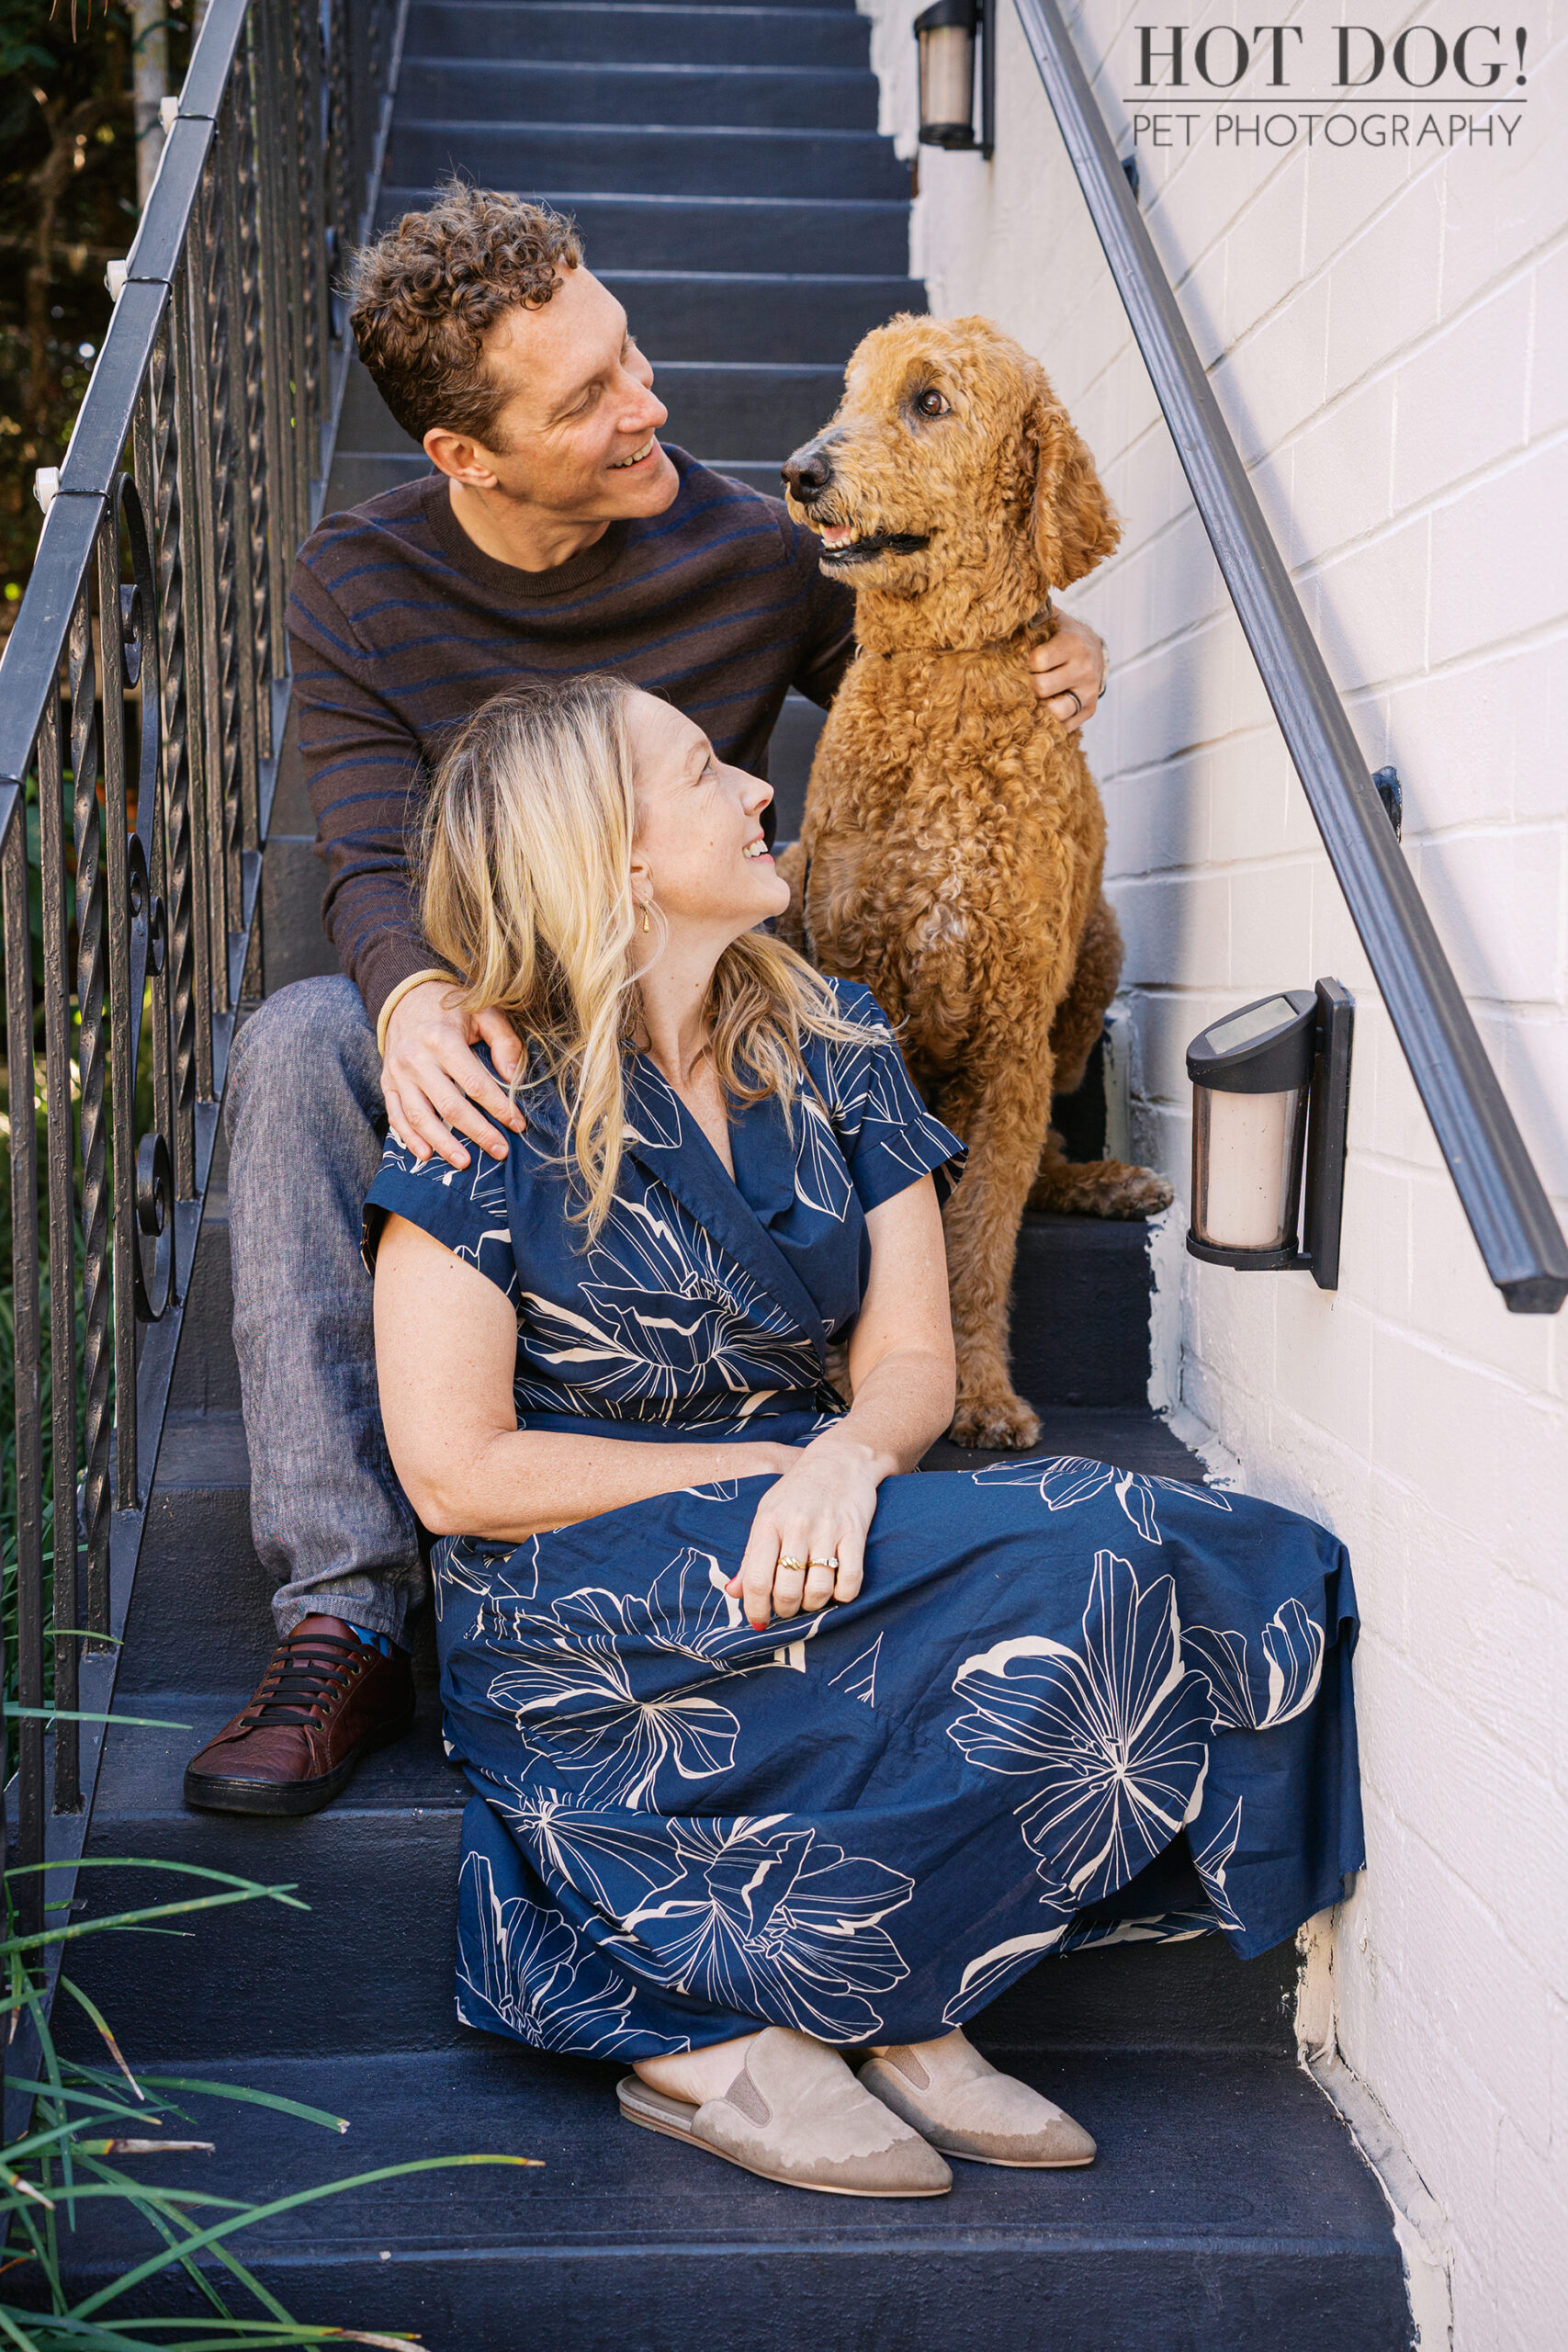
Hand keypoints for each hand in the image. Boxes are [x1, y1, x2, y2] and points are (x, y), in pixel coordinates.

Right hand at [381, 979, 525, 1171]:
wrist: (405, 997)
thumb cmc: (452, 1008)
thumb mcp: (484, 1013)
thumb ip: (504, 1042)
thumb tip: (513, 1078)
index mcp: (442, 1039)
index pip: (475, 1084)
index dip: (499, 1107)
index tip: (518, 1124)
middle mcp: (416, 1058)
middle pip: (450, 1105)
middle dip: (478, 1132)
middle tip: (499, 1151)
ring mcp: (398, 1073)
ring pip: (420, 1116)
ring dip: (443, 1143)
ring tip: (464, 1163)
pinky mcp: (387, 1082)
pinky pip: (396, 1116)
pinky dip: (410, 1138)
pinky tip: (426, 1155)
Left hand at [726, 1432, 882, 1629]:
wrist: (840, 1460)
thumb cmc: (797, 1492)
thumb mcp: (766, 1515)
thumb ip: (749, 1556)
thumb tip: (733, 1593)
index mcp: (768, 1523)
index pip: (755, 1579)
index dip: (755, 1609)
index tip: (759, 1620)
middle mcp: (796, 1527)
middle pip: (787, 1591)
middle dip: (786, 1610)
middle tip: (788, 1607)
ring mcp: (827, 1530)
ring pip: (818, 1590)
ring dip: (814, 1605)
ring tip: (811, 1597)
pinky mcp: (855, 1532)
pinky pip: (851, 1579)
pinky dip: (843, 1595)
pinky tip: (836, 1589)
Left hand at [1028, 611, 1105, 731]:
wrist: (1095, 650)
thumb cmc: (1063, 634)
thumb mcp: (1051, 619)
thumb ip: (1031, 617)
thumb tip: (1002, 616)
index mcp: (1073, 643)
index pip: (1038, 661)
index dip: (1023, 663)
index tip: (1019, 661)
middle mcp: (1084, 669)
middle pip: (1042, 688)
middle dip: (1026, 685)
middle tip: (1020, 681)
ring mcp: (1088, 692)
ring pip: (1054, 712)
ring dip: (1037, 706)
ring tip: (1031, 697)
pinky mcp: (1089, 709)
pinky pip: (1063, 726)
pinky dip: (1048, 721)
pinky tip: (1041, 709)